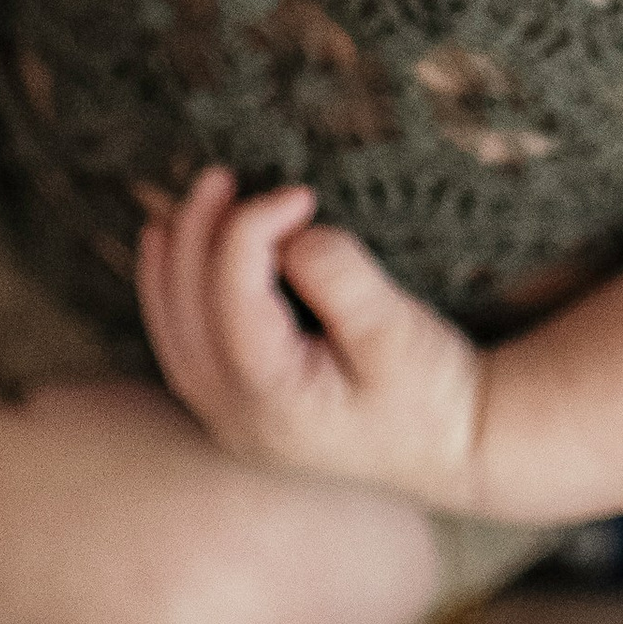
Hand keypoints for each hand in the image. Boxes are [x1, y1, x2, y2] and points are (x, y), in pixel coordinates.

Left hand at [138, 169, 491, 506]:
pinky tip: (170, 247)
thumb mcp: (398, 330)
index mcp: (273, 400)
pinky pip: (180, 343)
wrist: (452, 446)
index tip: (299, 193)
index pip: (231, 297)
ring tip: (194, 200)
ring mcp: (227, 419)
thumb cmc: (430, 389)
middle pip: (187, 311)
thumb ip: (341, 279)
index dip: (250, 228)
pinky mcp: (234, 407)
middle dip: (198, 234)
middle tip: (224, 177)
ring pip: (172, 328)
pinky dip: (171, 292)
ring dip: (173, 259)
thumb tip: (295, 236)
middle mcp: (234, 417)